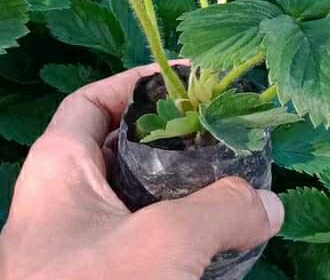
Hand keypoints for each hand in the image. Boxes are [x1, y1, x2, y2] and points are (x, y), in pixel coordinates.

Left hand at [0, 65, 283, 279]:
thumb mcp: (162, 245)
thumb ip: (223, 209)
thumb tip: (272, 204)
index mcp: (56, 173)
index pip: (91, 103)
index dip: (135, 82)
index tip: (186, 80)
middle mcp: (65, 206)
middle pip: (123, 149)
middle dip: (176, 138)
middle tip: (225, 131)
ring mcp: (85, 250)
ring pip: (142, 202)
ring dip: (189, 192)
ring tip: (237, 183)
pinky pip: (150, 245)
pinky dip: (186, 237)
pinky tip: (224, 241)